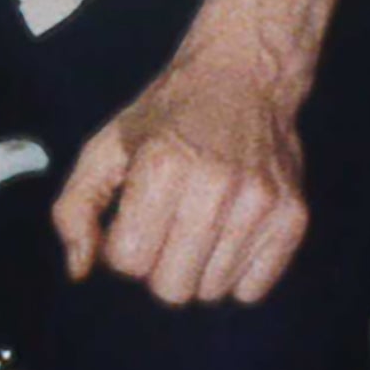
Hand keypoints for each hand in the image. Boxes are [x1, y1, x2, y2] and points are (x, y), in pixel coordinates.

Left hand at [48, 45, 314, 306]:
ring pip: (211, 293)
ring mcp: (260, 204)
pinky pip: (252, 292)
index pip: (128, 262)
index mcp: (162, 166)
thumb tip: (79, 270)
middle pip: (171, 289)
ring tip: (197, 226)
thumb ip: (75, 208)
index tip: (132, 222)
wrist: (245, 76)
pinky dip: (234, 275)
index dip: (121, 250)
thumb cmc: (169, 116)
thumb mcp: (107, 146)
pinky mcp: (293, 217)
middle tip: (164, 230)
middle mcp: (215, 187)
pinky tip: (227, 235)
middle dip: (156, 268)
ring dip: (196, 270)